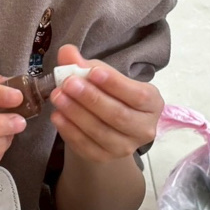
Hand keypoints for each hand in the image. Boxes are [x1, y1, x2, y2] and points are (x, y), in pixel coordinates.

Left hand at [49, 45, 162, 162]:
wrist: (105, 124)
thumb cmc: (109, 94)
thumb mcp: (102, 76)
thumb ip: (85, 64)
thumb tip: (66, 52)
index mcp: (152, 103)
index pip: (137, 95)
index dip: (115, 84)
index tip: (93, 71)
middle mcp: (144, 128)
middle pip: (118, 115)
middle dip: (91, 98)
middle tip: (68, 83)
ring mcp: (125, 147)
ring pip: (101, 132)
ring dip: (76, 114)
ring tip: (58, 97)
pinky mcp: (105, 157)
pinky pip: (86, 146)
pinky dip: (70, 131)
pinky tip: (57, 116)